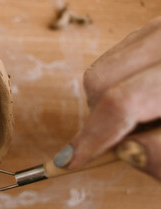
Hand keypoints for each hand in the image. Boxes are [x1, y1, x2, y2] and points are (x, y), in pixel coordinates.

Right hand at [53, 17, 160, 179]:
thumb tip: (122, 154)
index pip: (122, 101)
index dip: (93, 137)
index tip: (73, 161)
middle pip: (101, 80)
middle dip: (100, 117)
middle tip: (124, 140)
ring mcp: (159, 29)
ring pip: (103, 68)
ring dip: (109, 101)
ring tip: (147, 118)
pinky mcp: (153, 30)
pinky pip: (116, 58)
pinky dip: (121, 85)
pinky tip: (151, 100)